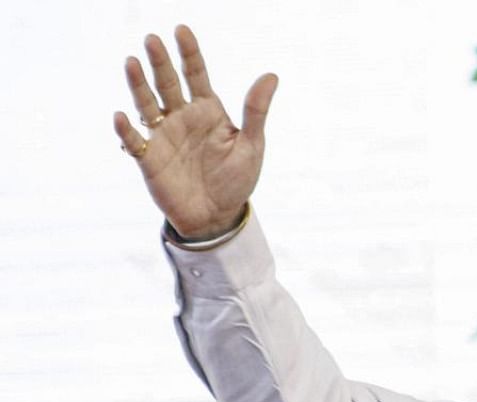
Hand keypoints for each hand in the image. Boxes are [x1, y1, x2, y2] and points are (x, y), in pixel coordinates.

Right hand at [114, 25, 277, 239]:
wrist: (218, 216)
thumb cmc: (237, 179)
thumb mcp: (252, 144)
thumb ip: (256, 111)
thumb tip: (271, 75)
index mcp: (208, 110)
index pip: (196, 74)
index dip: (189, 52)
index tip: (181, 30)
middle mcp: (182, 117)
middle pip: (168, 83)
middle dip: (160, 62)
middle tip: (152, 39)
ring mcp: (163, 136)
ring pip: (147, 104)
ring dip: (138, 85)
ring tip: (132, 62)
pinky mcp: (149, 159)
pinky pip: (135, 141)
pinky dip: (127, 130)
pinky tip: (123, 116)